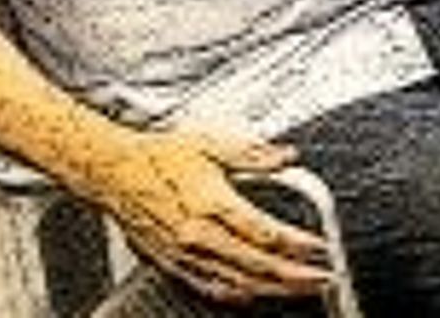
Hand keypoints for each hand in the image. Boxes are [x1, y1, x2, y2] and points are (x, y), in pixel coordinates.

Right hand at [82, 127, 331, 304]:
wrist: (117, 173)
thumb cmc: (160, 156)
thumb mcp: (211, 142)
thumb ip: (253, 153)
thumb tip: (287, 155)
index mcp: (212, 202)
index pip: (264, 232)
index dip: (296, 243)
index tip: (319, 246)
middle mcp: (199, 234)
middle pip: (257, 264)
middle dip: (294, 275)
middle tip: (322, 277)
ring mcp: (186, 255)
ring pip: (238, 283)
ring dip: (273, 290)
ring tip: (299, 290)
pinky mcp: (174, 265)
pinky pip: (212, 288)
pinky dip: (240, 296)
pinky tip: (256, 295)